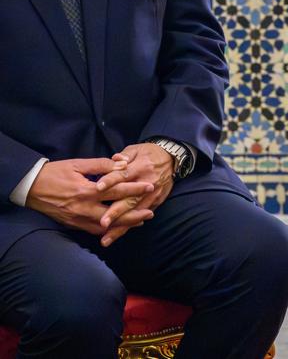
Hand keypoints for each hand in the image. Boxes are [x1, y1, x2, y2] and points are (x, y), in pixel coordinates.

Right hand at [26, 158, 153, 235]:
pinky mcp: (71, 224)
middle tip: (150, 213)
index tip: (150, 187)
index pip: (116, 191)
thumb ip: (101, 165)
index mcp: (86, 190)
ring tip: (139, 222)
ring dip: (122, 225)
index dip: (135, 189)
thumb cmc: (55, 172)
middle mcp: (82, 207)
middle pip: (114, 215)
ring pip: (104, 226)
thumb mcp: (78, 164)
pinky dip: (106, 230)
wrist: (29, 187)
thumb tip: (122, 164)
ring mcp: (76, 218)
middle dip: (133, 215)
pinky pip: (91, 230)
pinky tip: (117, 228)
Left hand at [94, 143, 175, 245]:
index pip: (123, 175)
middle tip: (102, 222)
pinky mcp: (155, 201)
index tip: (98, 188)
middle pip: (130, 199)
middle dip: (116, 212)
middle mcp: (147, 183)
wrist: (172, 158)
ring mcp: (152, 195)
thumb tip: (114, 160)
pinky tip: (117, 235)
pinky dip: (129, 225)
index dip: (111, 180)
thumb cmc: (148, 153)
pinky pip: (141, 215)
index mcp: (140, 167)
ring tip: (106, 239)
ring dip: (121, 226)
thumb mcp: (136, 150)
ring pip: (135, 212)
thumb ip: (123, 156)